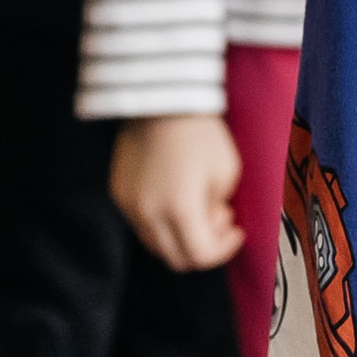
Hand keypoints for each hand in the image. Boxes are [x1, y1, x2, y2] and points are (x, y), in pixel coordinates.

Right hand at [110, 113, 244, 270]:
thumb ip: (218, 208)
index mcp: (179, 210)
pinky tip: (175, 194)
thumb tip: (209, 221)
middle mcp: (148, 215)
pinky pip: (141, 223)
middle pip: (176, 259)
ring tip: (197, 204)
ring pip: (156, 244)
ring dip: (180, 236)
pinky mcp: (118, 193)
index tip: (237, 230)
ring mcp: (129, 206)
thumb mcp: (227, 170)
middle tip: (219, 218)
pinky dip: (161, 221)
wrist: (164, 97)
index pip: (201, 256)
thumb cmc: (202, 131)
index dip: (224, 249)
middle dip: (203, 247)